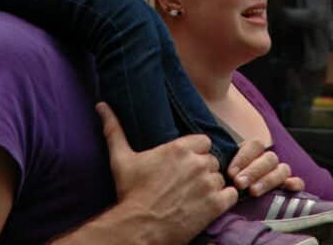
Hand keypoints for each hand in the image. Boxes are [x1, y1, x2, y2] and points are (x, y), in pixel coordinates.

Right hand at [95, 103, 236, 244]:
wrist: (138, 227)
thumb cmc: (130, 193)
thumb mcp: (121, 159)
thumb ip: (114, 129)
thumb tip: (101, 106)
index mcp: (180, 147)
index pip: (203, 142)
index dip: (196, 153)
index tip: (186, 165)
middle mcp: (197, 162)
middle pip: (211, 160)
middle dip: (203, 170)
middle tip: (188, 184)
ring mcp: (207, 183)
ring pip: (220, 178)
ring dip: (212, 186)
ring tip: (196, 197)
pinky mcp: (215, 205)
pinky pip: (231, 195)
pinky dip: (224, 200)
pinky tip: (210, 206)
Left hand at [228, 139, 304, 196]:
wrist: (235, 196)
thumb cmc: (226, 182)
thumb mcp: (224, 169)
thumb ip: (225, 165)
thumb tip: (216, 158)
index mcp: (253, 152)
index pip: (254, 145)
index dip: (244, 158)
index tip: (231, 173)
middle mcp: (267, 160)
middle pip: (268, 158)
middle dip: (253, 170)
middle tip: (239, 183)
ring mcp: (278, 172)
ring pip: (281, 168)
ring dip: (268, 179)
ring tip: (253, 191)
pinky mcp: (288, 186)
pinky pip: (298, 181)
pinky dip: (295, 183)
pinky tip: (289, 187)